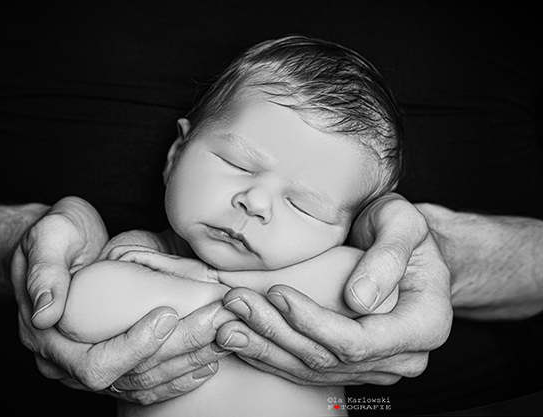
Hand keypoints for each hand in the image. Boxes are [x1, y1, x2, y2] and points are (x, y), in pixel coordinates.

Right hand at [11, 197, 233, 402]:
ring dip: (187, 363)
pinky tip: (207, 360)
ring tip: (221, 337)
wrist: (58, 245)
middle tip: (213, 321)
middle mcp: (68, 362)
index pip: (95, 364)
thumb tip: (45, 314)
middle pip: (130, 375)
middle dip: (177, 350)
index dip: (135, 346)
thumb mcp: (45, 240)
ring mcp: (91, 364)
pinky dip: (179, 374)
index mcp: (47, 338)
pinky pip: (147, 380)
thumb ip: (44, 273)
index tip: (168, 315)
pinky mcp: (114, 358)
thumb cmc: (52, 238)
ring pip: (145, 382)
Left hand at [215, 193, 452, 384]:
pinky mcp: (351, 363)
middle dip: (275, 333)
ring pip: (312, 369)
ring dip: (265, 347)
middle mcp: (401, 356)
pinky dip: (272, 355)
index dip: (313, 322)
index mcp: (424, 325)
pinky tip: (244, 340)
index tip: (278, 294)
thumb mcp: (405, 225)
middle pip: (328, 359)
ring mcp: (375, 364)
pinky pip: (308, 368)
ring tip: (227, 325)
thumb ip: (388, 257)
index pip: (358, 341)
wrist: (409, 251)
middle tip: (236, 304)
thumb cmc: (408, 232)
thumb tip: (359, 300)